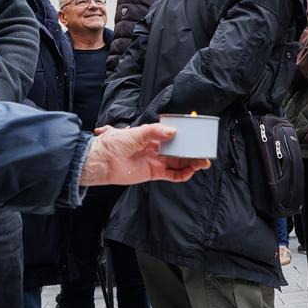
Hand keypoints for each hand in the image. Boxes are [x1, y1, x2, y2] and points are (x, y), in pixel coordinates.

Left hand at [80, 124, 209, 186]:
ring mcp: (155, 161)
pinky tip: (190, 171)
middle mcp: (155, 149)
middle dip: (192, 152)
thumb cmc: (114, 143)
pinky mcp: (152, 173)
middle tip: (205, 153)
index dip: (186, 138)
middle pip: (179, 151)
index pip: (173, 136)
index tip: (197, 136)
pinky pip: (170, 175)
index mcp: (152, 136)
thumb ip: (155, 132)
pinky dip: (181, 174)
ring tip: (203, 163)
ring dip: (191, 164)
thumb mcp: (135, 132)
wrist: (101, 161)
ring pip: (177, 163)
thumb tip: (174, 132)